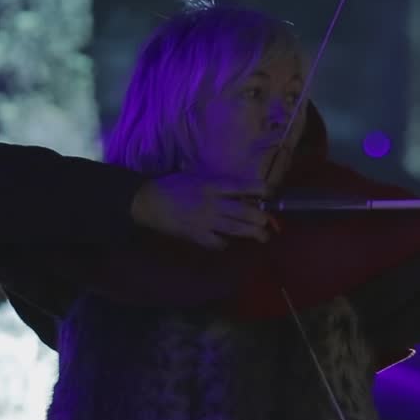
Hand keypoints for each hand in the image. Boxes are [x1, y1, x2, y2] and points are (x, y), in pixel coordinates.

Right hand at [131, 173, 270, 249]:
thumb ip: (215, 183)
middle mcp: (212, 203)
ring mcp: (205, 221)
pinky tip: (229, 242)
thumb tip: (237, 189)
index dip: (258, 189)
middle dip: (259, 218)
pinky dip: (225, 243)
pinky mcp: (197, 235)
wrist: (149, 202)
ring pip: (235, 229)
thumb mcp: (195, 176)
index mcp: (211, 185)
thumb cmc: (171, 185)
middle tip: (269, 221)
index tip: (270, 192)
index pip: (240, 186)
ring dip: (251, 233)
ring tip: (263, 237)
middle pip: (243, 212)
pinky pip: (217, 242)